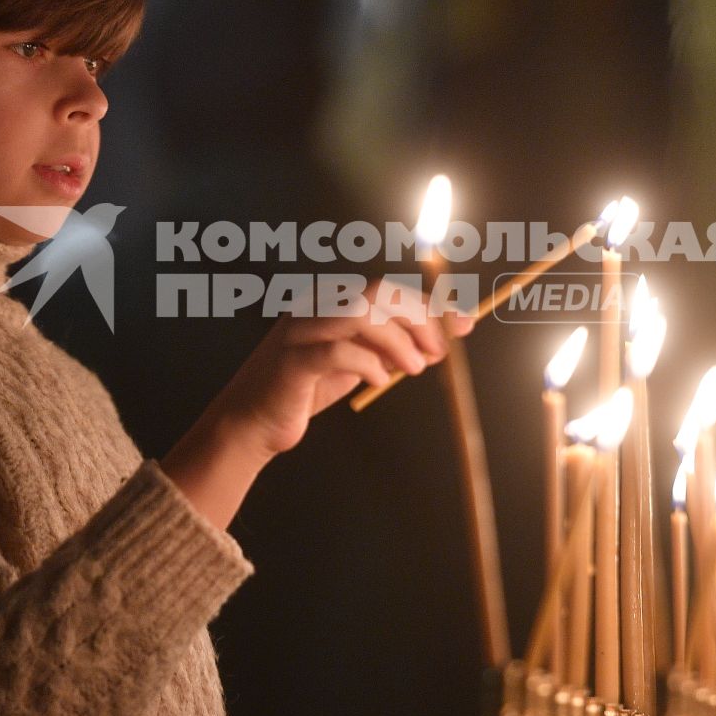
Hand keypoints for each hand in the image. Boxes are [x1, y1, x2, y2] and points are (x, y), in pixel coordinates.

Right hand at [161, 278, 473, 528]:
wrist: (252, 425)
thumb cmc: (304, 392)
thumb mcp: (356, 364)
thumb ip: (391, 349)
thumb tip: (441, 341)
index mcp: (330, 302)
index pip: (389, 291)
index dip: (431, 306)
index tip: (463, 325)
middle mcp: (314, 307)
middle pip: (379, 293)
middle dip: (418, 320)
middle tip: (437, 354)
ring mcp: (301, 330)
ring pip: (361, 313)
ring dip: (398, 341)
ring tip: (413, 370)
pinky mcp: (292, 361)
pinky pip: (339, 350)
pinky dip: (368, 364)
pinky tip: (378, 381)